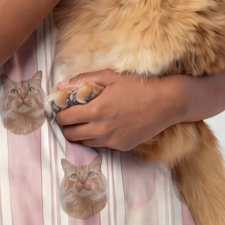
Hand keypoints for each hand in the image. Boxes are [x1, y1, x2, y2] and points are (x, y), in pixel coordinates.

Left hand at [54, 69, 181, 149]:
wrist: (166, 104)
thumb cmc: (138, 87)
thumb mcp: (110, 76)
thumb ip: (84, 80)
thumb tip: (61, 85)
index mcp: (96, 110)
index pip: (64, 118)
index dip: (58, 114)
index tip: (59, 109)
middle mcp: (101, 129)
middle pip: (70, 135)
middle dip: (66, 126)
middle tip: (69, 117)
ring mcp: (111, 140)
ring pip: (84, 142)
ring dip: (79, 133)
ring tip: (84, 121)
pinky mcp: (121, 147)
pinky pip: (100, 145)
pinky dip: (96, 137)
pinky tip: (102, 126)